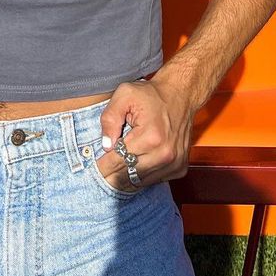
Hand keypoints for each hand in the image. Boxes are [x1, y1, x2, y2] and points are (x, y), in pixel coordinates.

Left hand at [97, 73, 197, 190]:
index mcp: (150, 136)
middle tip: (101, 172)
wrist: (180, 94)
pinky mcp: (179, 168)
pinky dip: (142, 175)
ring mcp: (174, 163)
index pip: (119, 161)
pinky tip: (135, 164)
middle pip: (128, 176)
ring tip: (116, 168)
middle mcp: (164, 154)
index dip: (103, 166)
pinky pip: (153, 180)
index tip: (94, 168)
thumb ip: (110, 118)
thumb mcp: (124, 94)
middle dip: (111, 175)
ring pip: (140, 182)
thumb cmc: (151, 94)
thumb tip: (106, 145)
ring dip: (126, 176)